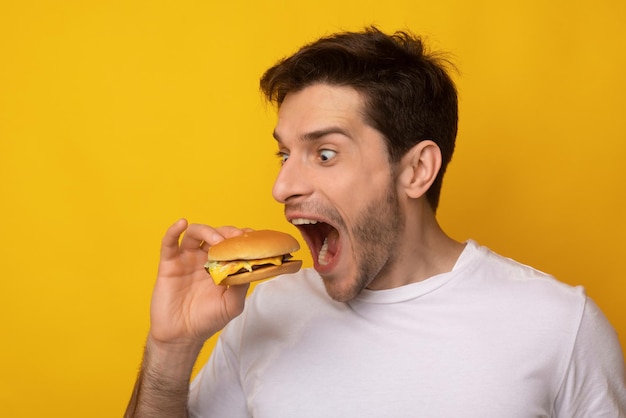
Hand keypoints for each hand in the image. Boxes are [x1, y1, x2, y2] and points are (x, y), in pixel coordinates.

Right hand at [148, 219, 249, 347]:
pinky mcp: (169, 264)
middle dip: (228, 233)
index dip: (241, 237)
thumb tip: (251, 266)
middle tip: (236, 238)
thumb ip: (241, 285)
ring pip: (196, 233)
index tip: (251, 237)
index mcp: (221, 265)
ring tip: (216, 240)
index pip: (232, 243)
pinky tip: (182, 223)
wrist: (182, 336)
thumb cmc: (207, 320)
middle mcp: (204, 258)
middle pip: (216, 234)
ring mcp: (186, 259)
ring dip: (208, 231)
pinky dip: (174, 230)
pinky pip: (169, 243)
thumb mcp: (232, 304)